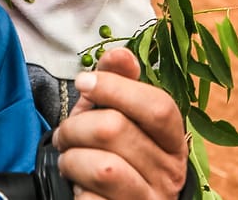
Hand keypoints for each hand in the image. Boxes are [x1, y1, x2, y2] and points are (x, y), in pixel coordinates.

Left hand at [52, 47, 188, 199]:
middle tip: (64, 134)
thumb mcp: (114, 115)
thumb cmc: (113, 154)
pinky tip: (79, 186)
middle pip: (117, 131)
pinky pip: (92, 199)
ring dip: (71, 159)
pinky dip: (75, 189)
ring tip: (69, 159)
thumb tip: (120, 53)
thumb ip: (118, 82)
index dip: (116, 88)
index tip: (84, 82)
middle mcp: (170, 173)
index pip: (158, 107)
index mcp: (172, 140)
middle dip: (76, 127)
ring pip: (104, 168)